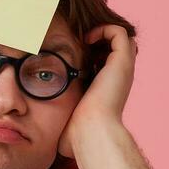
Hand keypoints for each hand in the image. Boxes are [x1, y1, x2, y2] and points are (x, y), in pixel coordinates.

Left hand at [58, 24, 136, 160]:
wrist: (91, 132)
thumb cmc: (78, 134)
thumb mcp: (67, 121)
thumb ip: (60, 119)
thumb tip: (45, 139)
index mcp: (109, 88)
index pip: (108, 61)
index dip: (93, 52)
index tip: (75, 54)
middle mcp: (119, 76)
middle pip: (117, 46)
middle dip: (98, 38)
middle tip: (79, 42)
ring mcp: (123, 68)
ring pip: (121, 36)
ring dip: (102, 31)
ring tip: (85, 39)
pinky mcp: (122, 61)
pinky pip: (119, 32)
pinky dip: (104, 30)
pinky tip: (87, 41)